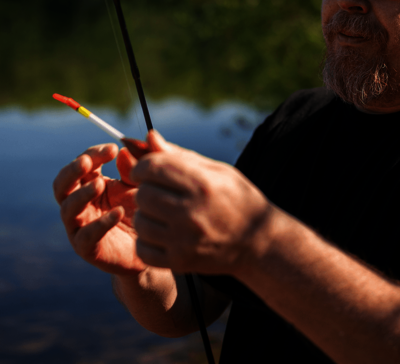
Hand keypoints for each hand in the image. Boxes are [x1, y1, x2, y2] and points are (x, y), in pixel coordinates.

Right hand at [53, 143, 149, 274]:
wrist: (150, 247)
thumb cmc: (141, 212)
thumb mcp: (139, 186)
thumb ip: (133, 169)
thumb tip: (124, 150)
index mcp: (89, 184)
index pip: (82, 164)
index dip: (93, 154)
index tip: (113, 149)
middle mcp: (79, 204)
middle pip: (62, 184)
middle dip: (72, 171)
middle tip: (87, 162)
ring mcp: (79, 226)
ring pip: (67, 208)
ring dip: (81, 194)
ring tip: (99, 185)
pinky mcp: (87, 248)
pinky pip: (86, 235)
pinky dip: (100, 223)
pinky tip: (119, 212)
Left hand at [131, 131, 273, 274]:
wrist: (259, 243)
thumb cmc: (237, 200)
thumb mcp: (216, 171)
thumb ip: (180, 156)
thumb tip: (149, 136)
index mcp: (202, 184)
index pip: (153, 167)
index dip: (142, 166)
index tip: (145, 171)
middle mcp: (192, 212)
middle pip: (143, 194)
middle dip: (146, 190)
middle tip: (158, 193)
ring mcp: (185, 240)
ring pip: (141, 221)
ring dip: (146, 215)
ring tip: (161, 214)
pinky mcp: (181, 262)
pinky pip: (143, 249)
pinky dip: (147, 241)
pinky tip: (161, 234)